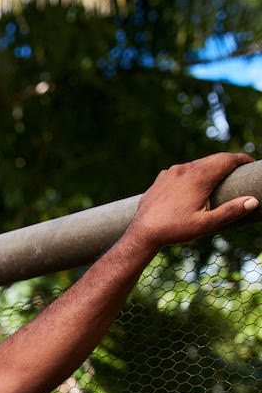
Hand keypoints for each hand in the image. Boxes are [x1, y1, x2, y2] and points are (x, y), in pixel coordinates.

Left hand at [126, 152, 258, 249]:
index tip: (251, 164)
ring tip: (218, 178)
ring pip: (195, 164)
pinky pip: (181, 171)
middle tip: (238, 171)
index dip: (242, 159)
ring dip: (209, 168)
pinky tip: (193, 185)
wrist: (142, 233)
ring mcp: (169, 173)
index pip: (227, 160)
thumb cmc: (174, 229)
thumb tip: (253, 200)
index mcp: (198, 177)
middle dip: (228, 163)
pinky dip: (192, 174)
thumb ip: (230, 211)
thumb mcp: (205, 224)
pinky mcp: (160, 180)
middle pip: (212, 159)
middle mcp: (184, 169)